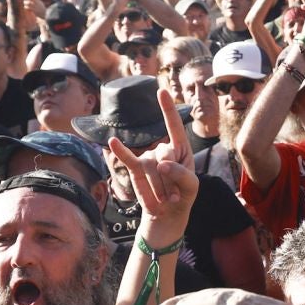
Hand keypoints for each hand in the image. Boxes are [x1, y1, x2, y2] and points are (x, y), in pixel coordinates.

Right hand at [108, 88, 198, 242]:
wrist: (167, 214)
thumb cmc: (183, 195)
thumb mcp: (192, 186)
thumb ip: (181, 174)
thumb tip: (160, 164)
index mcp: (180, 148)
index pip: (174, 126)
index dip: (168, 109)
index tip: (161, 91)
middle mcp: (162, 149)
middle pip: (163, 155)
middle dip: (170, 178)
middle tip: (173, 195)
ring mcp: (147, 157)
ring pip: (150, 167)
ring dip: (158, 187)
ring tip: (164, 198)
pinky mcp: (135, 169)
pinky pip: (127, 159)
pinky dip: (120, 151)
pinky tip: (112, 141)